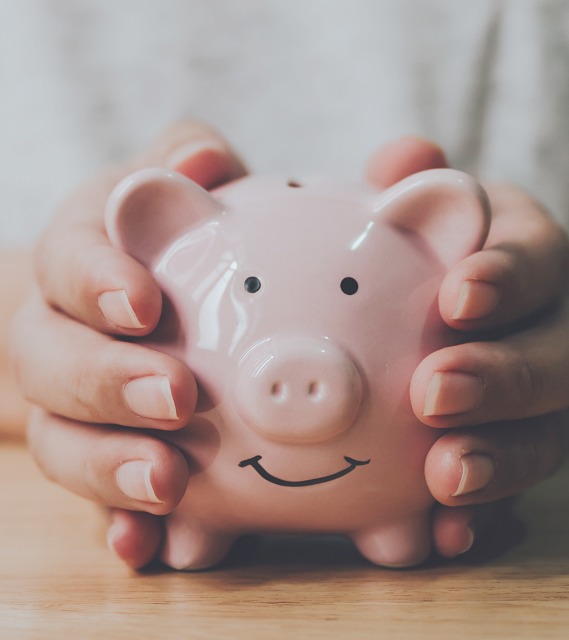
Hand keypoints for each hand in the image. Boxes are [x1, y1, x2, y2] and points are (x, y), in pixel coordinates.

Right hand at [12, 121, 246, 567]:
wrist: (139, 296)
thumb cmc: (170, 235)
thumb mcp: (179, 184)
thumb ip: (191, 159)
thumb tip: (200, 163)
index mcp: (80, 259)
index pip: (68, 263)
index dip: (95, 282)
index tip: (144, 302)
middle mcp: (60, 333)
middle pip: (52, 362)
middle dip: (108, 382)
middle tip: (177, 397)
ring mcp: (72, 403)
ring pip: (62, 440)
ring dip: (108, 466)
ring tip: (168, 483)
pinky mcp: (99, 452)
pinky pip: (95, 496)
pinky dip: (116, 521)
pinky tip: (145, 544)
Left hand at [368, 137, 568, 557]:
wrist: (401, 321)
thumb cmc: (403, 259)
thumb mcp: (405, 216)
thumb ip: (405, 189)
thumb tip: (406, 158)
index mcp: (520, 257)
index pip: (538, 255)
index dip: (510, 274)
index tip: (459, 295)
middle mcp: (545, 326)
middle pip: (558, 352)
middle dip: (505, 376)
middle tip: (436, 392)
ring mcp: (540, 396)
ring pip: (548, 431)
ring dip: (503, 457)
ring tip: (445, 476)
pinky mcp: (518, 449)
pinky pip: (514, 487)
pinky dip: (486, 514)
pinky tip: (446, 534)